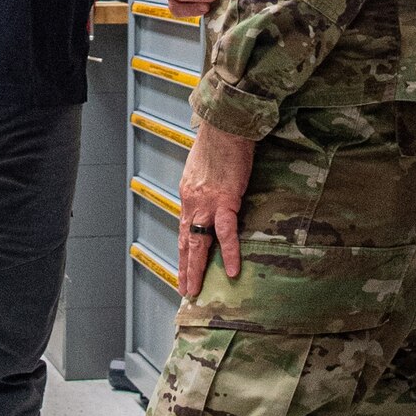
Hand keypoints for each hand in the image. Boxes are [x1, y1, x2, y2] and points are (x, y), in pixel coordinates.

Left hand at [178, 121, 253, 296]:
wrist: (226, 125)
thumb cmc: (219, 141)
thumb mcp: (204, 168)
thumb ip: (205, 186)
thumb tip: (210, 196)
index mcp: (188, 195)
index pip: (184, 230)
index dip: (183, 252)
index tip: (182, 268)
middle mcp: (192, 202)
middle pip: (186, 242)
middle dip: (184, 268)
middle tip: (184, 290)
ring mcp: (206, 203)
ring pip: (198, 243)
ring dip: (196, 269)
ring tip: (196, 290)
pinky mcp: (225, 200)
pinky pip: (226, 232)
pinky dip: (229, 252)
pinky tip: (232, 270)